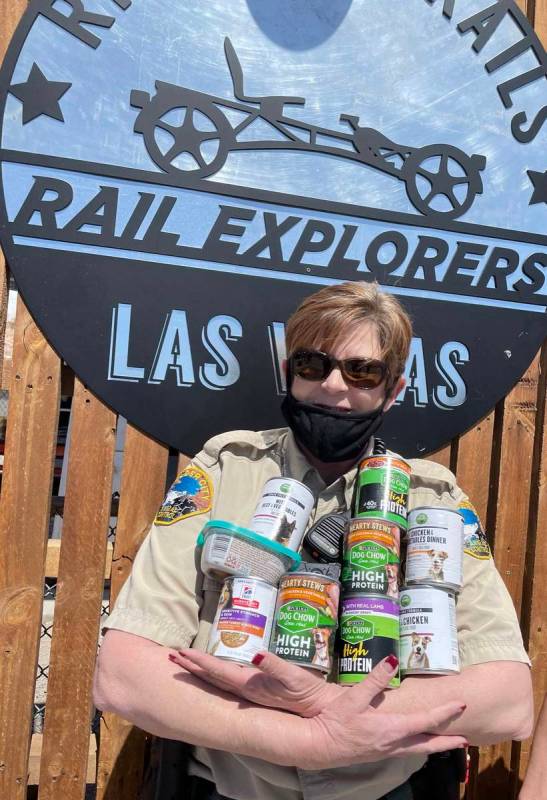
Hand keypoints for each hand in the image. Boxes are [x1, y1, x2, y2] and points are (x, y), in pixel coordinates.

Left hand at [168, 648, 340, 716]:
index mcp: (250, 685)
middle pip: (212, 676)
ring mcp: (251, 691)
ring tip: (185, 661)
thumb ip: (275, 666)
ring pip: (219, 679)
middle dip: (192, 666)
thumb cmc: (309, 695)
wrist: (322, 717)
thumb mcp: (293, 678)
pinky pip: (231, 680)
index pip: (218, 672)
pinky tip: (213, 671)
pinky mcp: (260, 690)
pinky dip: (217, 673)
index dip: (200, 662)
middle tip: (172, 655)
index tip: (181, 653)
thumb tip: (256, 655)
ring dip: (201, 669)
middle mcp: (246, 689)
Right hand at [304, 658, 467, 768]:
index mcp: (392, 728)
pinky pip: (407, 751)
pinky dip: (419, 747)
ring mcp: (386, 751)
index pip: (426, 720)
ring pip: (418, 750)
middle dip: (448, 742)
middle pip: (428, 744)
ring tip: (448, 743)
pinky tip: (416, 742)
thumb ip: (375, 679)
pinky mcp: (378, 753)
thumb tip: (392, 659)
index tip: (461, 705)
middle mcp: (394, 743)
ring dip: (435, 746)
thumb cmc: (336, 721)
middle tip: (466, 740)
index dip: (445, 712)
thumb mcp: (354, 697)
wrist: (319, 746)